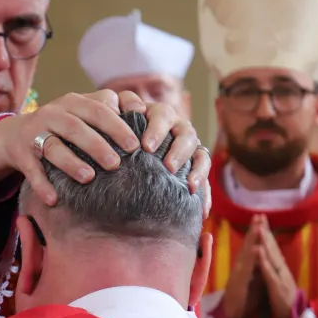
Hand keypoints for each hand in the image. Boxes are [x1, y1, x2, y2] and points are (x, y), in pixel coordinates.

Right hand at [0, 90, 138, 203]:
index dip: (116, 127)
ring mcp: (35, 133)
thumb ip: (108, 109)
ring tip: (88, 178)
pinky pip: (32, 170)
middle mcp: (52, 114)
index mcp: (73, 102)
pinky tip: (54, 199)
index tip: (134, 146)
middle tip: (116, 164)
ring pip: (52, 146)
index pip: (97, 110)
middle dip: (96, 145)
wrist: (17, 134)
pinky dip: (42, 184)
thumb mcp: (83, 112)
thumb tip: (142, 110)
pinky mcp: (21, 154)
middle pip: (75, 127)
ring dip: (70, 162)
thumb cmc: (64, 126)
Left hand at [118, 92, 210, 216]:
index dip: (156, 128)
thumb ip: (114, 109)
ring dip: (196, 169)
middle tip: (168, 166)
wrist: (122, 156)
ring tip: (189, 186)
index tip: (146, 147)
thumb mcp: (113, 120)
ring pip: (199, 152)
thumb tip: (113, 106)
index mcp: (156, 115)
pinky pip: (203, 180)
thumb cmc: (116, 136)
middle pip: (185, 133)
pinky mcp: (194, 166)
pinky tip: (202, 211)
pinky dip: (205, 194)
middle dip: (178, 150)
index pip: (161, 115)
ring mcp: (187, 146)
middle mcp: (176, 128)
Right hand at [222, 216, 260, 317]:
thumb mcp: (250, 281)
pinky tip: (255, 248)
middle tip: (260, 215)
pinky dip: (250, 259)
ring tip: (258, 226)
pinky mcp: (238, 285)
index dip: (255, 233)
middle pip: (248, 247)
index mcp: (244, 267)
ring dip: (252, 240)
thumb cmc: (241, 300)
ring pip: (246, 255)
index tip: (260, 219)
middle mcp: (239, 268)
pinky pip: (245, 270)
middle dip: (254, 231)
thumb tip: (259, 254)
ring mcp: (238, 275)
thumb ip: (254, 268)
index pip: (251, 247)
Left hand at [256, 215, 297, 317]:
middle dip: (266, 232)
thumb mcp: (278, 283)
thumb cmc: (285, 303)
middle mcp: (281, 270)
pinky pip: (269, 272)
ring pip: (271, 257)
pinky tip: (258, 250)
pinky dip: (263, 261)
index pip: (272, 249)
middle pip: (273, 248)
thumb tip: (270, 259)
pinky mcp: (277, 286)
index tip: (261, 221)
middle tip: (261, 216)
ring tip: (259, 228)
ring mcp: (280, 277)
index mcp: (280, 269)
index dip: (266, 235)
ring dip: (265, 242)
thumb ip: (275, 271)